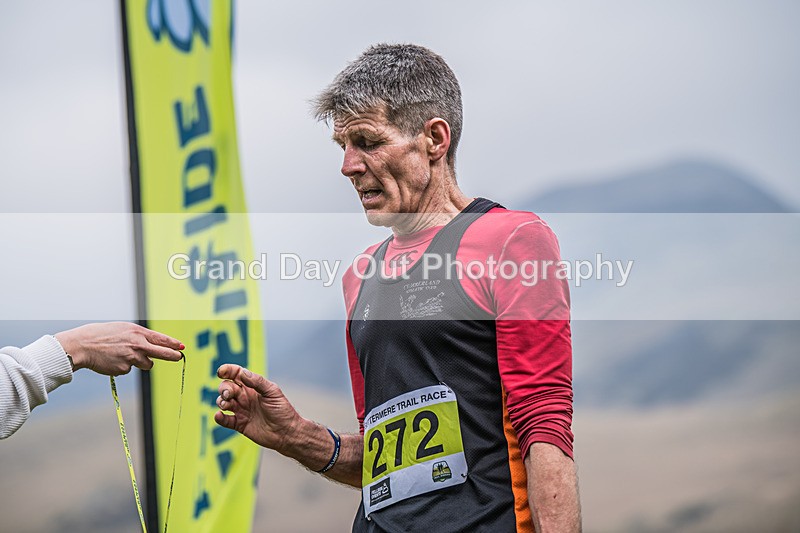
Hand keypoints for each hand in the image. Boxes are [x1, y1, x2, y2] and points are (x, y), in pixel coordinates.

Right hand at [54, 322, 183, 375]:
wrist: (82, 345)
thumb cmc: (101, 335)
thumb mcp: (122, 329)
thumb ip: (138, 336)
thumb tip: (151, 345)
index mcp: (137, 332)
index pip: (161, 339)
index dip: (173, 344)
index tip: (181, 347)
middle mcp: (138, 345)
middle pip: (162, 353)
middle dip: (173, 356)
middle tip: (179, 357)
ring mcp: (132, 358)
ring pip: (146, 364)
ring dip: (140, 362)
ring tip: (123, 354)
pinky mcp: (124, 369)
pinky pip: (129, 369)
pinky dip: (123, 366)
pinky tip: (112, 360)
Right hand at [214, 364, 301, 453]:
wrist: (286, 432)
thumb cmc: (282, 410)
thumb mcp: (272, 392)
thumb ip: (257, 382)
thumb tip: (242, 372)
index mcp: (253, 386)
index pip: (236, 374)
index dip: (227, 370)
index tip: (220, 372)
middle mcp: (245, 397)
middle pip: (227, 387)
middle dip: (224, 389)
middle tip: (228, 394)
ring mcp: (241, 410)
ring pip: (223, 402)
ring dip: (220, 401)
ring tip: (226, 405)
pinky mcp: (239, 424)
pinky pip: (225, 420)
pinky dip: (219, 417)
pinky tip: (220, 415)